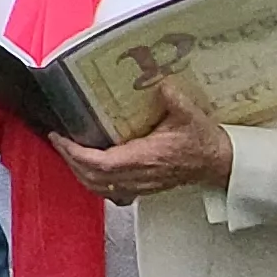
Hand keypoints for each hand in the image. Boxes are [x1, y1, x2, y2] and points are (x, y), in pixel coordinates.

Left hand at [54, 80, 233, 200]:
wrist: (218, 163)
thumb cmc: (204, 141)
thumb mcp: (191, 114)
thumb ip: (175, 98)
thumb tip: (161, 83)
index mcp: (146, 158)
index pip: (101, 163)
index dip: (76, 153)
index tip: (60, 137)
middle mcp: (140, 175)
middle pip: (93, 178)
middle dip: (70, 160)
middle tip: (58, 140)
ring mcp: (140, 185)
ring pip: (99, 188)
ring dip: (79, 172)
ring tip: (68, 152)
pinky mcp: (143, 188)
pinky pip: (111, 192)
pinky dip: (94, 182)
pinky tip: (89, 170)